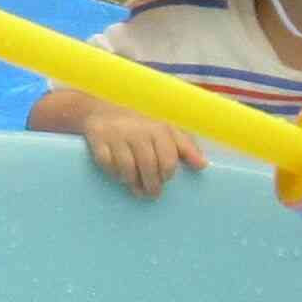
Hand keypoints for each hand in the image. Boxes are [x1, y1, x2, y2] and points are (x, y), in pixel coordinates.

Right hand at [81, 109, 207, 197]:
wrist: (103, 108)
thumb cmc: (141, 124)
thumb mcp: (166, 130)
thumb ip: (185, 146)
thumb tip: (203, 166)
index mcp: (158, 128)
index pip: (168, 160)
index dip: (167, 174)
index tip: (165, 180)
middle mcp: (138, 131)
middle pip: (148, 166)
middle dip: (151, 184)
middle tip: (152, 193)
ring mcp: (117, 134)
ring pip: (127, 168)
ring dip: (133, 182)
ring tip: (137, 188)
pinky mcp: (98, 139)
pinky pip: (106, 163)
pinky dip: (113, 173)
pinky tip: (119, 175)